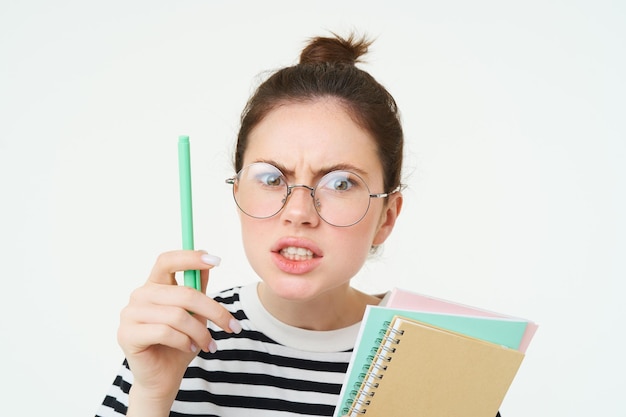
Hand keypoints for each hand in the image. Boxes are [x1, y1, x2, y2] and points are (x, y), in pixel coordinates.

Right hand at [117, 250, 239, 413]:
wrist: (163, 378)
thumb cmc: (179, 343)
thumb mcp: (195, 313)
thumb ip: (198, 287)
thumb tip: (209, 261)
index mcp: (154, 285)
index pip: (167, 260)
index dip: (191, 257)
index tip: (217, 261)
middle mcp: (139, 295)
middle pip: (183, 292)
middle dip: (214, 310)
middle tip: (232, 326)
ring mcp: (130, 314)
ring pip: (177, 315)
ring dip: (200, 332)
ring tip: (208, 344)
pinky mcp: (127, 334)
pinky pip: (165, 332)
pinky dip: (184, 341)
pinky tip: (189, 348)